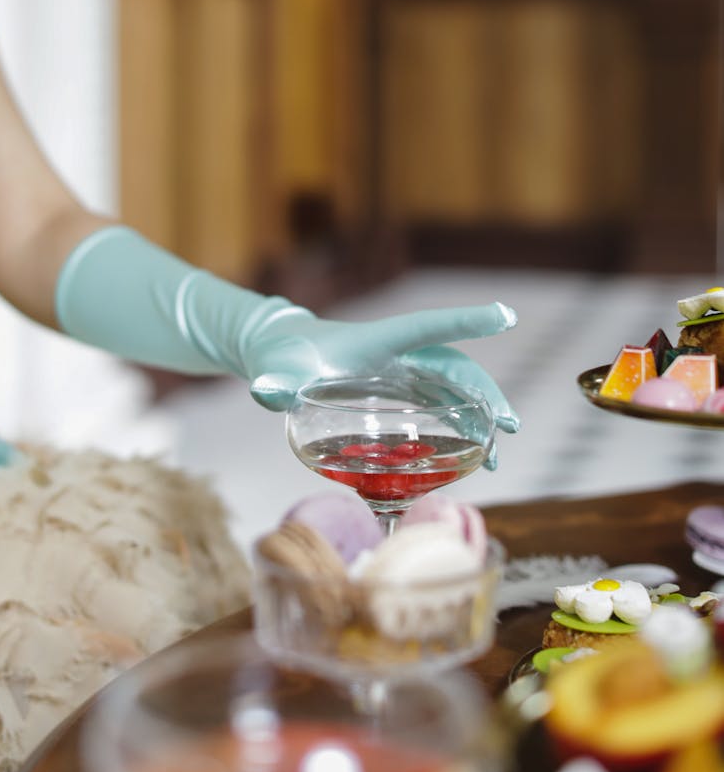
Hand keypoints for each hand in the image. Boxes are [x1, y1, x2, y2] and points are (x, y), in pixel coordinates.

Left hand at [56, 228, 519, 467]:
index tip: (506, 314)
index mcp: (377, 342)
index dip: (466, 321)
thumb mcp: (276, 371)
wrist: (282, 356)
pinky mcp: (400, 393)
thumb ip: (273, 384)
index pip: (427, 327)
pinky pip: (442, 405)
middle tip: (510, 424)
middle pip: (454, 366)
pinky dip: (462, 426)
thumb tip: (262, 392)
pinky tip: (472, 456)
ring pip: (454, 388)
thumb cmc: (282, 360)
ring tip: (497, 453)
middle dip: (485, 392)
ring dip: (480, 415)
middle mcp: (398, 355)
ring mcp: (402, 373)